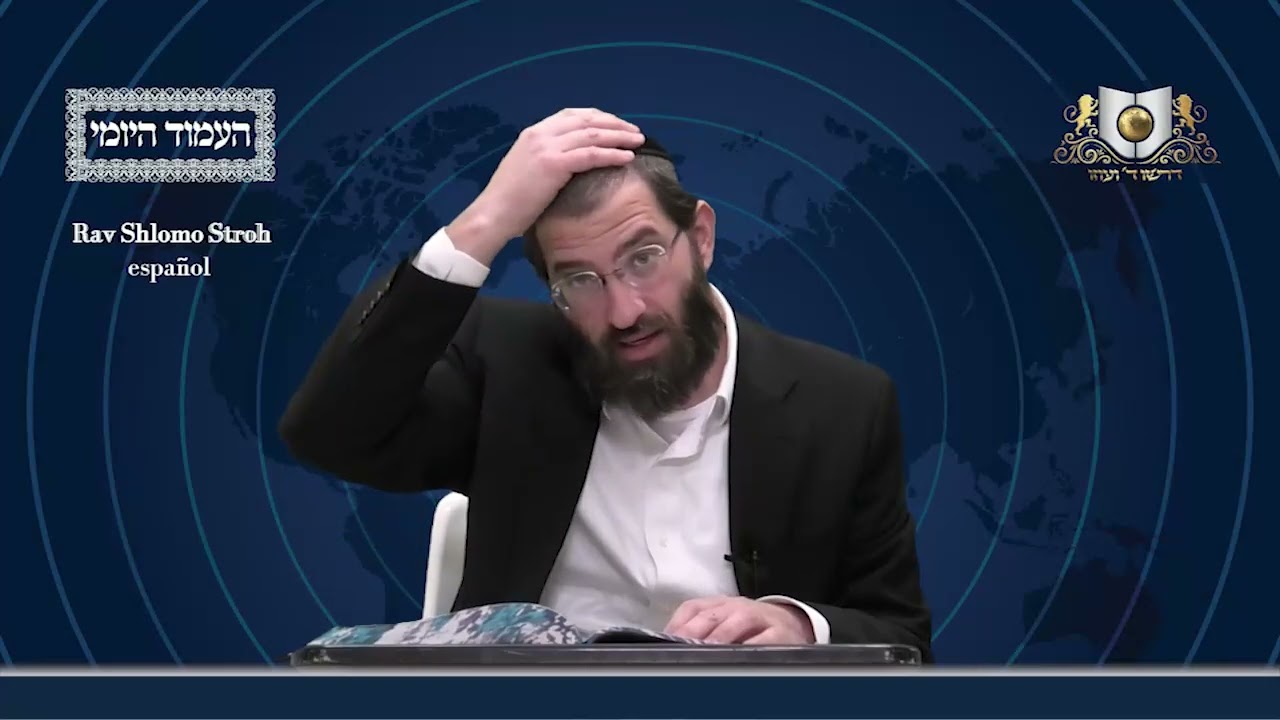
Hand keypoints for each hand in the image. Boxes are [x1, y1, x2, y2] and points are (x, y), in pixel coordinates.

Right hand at [447, 107, 644, 262]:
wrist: (493, 213)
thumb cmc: (510, 200)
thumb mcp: (529, 169)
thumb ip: (549, 158)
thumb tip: (573, 162)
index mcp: (534, 132)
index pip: (572, 115)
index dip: (598, 117)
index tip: (616, 124)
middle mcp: (541, 133)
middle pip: (587, 120)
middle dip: (614, 123)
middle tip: (634, 131)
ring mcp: (547, 147)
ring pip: (592, 135)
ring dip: (619, 136)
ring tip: (638, 141)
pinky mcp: (554, 164)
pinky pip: (591, 155)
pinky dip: (612, 154)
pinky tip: (627, 157)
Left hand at [663, 596, 816, 644]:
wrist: (790, 624)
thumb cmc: (750, 627)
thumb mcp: (722, 622)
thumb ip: (698, 629)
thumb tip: (669, 644)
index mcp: (718, 604)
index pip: (693, 608)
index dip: (678, 624)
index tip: (666, 640)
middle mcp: (737, 607)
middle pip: (712, 614)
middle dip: (696, 630)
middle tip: (683, 646)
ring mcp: (759, 617)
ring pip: (738, 621)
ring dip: (722, 636)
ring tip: (708, 649)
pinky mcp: (779, 632)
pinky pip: (766, 638)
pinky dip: (753, 645)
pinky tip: (741, 654)